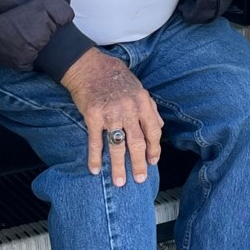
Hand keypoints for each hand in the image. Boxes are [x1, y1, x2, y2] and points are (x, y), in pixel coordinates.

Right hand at [61, 48, 163, 186]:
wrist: (89, 66)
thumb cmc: (116, 77)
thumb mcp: (139, 88)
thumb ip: (150, 108)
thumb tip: (160, 127)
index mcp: (142, 102)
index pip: (153, 131)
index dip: (154, 148)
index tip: (153, 161)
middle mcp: (129, 109)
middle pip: (137, 142)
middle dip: (139, 163)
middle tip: (140, 179)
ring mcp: (110, 113)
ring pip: (117, 145)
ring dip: (118, 166)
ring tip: (119, 182)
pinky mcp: (92, 116)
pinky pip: (95, 141)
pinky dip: (95, 157)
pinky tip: (95, 170)